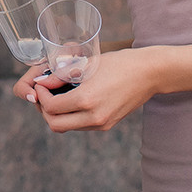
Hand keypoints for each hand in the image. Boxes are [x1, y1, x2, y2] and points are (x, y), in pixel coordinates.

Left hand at [26, 47, 165, 131]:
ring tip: (57, 97)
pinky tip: (72, 101)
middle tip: (45, 94)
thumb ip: (61, 75)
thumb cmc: (120, 63)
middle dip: (45, 110)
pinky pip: (80, 126)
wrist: (150, 73)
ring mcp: (101, 124)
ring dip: (57, 115)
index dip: (41, 95)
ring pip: (67, 127)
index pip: (51, 107)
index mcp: (86, 100)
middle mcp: (93, 117)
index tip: (41, 84)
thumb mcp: (88, 64)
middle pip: (55, 124)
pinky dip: (71, 117)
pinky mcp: (107, 125)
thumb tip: (42, 82)